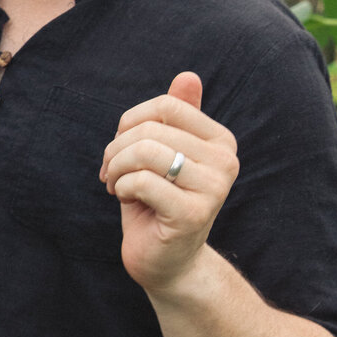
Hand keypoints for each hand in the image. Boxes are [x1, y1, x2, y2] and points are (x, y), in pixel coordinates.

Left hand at [99, 71, 239, 294]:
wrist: (166, 261)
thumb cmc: (157, 203)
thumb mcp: (162, 154)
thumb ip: (177, 117)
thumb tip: (188, 75)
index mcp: (220, 141)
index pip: (166, 106)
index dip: (130, 123)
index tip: (120, 148)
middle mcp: (225, 161)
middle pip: (150, 129)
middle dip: (117, 150)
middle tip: (111, 173)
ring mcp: (213, 188)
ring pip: (145, 152)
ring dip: (117, 169)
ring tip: (117, 186)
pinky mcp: (193, 214)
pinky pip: (141, 181)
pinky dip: (121, 188)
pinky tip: (126, 201)